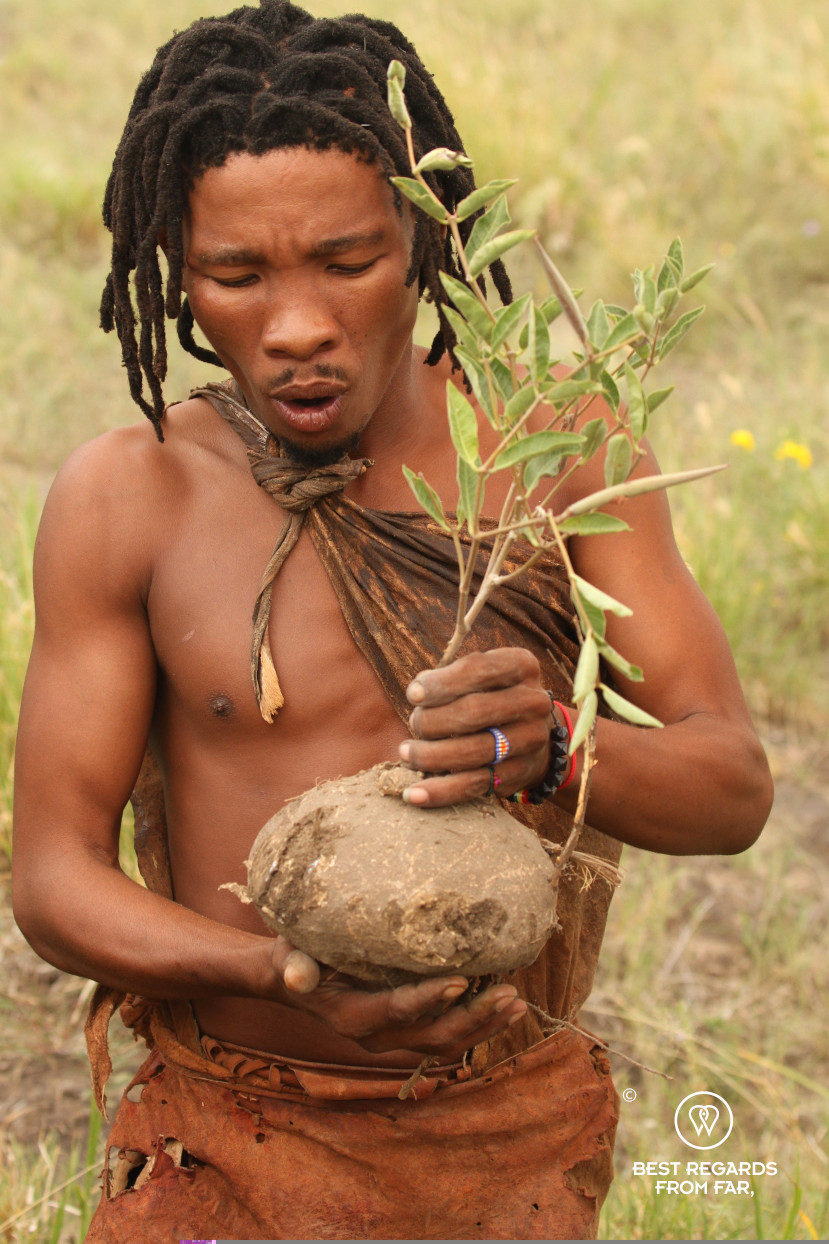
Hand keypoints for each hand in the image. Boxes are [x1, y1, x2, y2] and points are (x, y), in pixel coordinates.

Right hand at [271, 936, 525, 1056]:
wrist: (295, 977)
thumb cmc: (295, 956)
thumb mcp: (290, 955)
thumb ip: (295, 966)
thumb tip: (293, 974)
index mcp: (353, 1017)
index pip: (398, 1010)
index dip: (430, 998)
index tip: (462, 980)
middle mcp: (378, 1036)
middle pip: (434, 1036)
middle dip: (474, 1018)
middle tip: (508, 994)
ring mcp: (395, 1036)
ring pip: (447, 1042)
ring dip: (484, 1025)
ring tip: (517, 1002)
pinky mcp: (408, 1028)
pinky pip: (447, 1034)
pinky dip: (478, 1022)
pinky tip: (505, 1004)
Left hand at [397, 648, 551, 807]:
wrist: (533, 736)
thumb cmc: (490, 697)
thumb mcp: (477, 677)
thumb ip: (447, 678)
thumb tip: (417, 692)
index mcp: (521, 666)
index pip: (479, 669)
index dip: (442, 683)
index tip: (413, 695)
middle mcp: (533, 702)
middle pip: (475, 711)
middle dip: (434, 720)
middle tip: (415, 724)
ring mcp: (531, 740)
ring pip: (474, 751)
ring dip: (431, 756)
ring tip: (407, 754)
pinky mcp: (519, 773)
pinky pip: (475, 784)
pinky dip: (441, 791)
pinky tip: (414, 795)